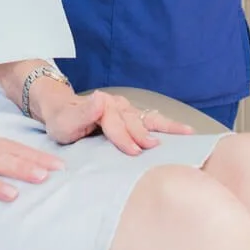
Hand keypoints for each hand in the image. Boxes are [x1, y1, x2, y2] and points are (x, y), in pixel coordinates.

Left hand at [40, 90, 193, 153]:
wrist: (63, 111)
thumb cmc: (63, 121)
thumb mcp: (64, 122)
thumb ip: (82, 113)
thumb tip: (100, 98)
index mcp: (101, 105)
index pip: (114, 122)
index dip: (123, 136)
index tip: (133, 151)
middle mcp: (117, 104)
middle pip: (133, 121)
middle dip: (142, 134)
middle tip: (153, 149)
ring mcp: (127, 109)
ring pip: (148, 118)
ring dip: (166, 127)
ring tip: (186, 135)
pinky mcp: (134, 116)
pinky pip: (154, 120)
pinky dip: (170, 126)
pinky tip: (187, 132)